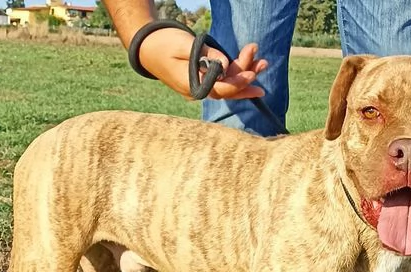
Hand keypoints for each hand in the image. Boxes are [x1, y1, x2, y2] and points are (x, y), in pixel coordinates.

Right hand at [138, 28, 267, 99]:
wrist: (147, 46)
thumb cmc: (163, 43)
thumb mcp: (184, 45)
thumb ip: (205, 55)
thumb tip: (225, 64)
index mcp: (191, 85)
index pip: (219, 89)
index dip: (236, 83)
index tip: (251, 74)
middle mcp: (198, 90)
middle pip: (227, 89)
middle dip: (246, 76)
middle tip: (263, 62)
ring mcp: (201, 86)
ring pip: (227, 84)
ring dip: (245, 74)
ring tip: (262, 62)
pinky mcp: (203, 80)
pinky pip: (223, 80)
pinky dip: (236, 73)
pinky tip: (252, 67)